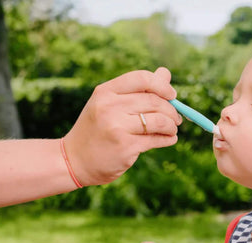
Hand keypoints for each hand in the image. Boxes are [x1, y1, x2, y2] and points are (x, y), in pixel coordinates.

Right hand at [63, 67, 181, 185]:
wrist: (74, 160)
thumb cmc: (95, 130)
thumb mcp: (109, 105)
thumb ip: (136, 90)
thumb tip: (166, 74)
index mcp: (105, 92)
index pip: (142, 79)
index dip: (162, 86)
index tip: (172, 96)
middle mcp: (110, 107)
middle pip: (154, 101)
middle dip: (171, 110)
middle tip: (177, 118)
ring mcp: (118, 127)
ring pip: (159, 121)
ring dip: (172, 125)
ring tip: (172, 129)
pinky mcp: (126, 147)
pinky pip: (155, 140)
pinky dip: (168, 139)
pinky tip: (170, 139)